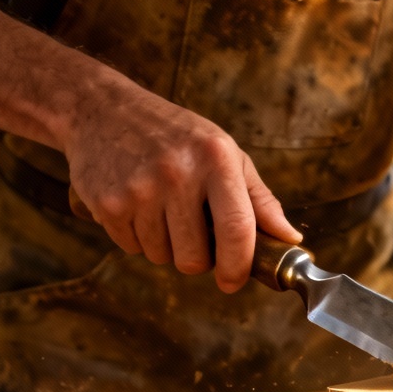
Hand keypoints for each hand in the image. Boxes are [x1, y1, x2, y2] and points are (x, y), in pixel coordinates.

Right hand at [64, 79, 300, 292]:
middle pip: (196, 258)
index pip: (237, 230)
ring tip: (162, 210)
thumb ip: (259, 200)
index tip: (233, 281)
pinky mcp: (108, 203)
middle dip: (198, 259)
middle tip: (193, 233)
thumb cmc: (176, 136)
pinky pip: (133, 248)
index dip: (238, 266)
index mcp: (216, 159)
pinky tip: (138, 206)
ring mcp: (139, 189)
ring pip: (163, 257)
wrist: (103, 110)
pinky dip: (139, 238)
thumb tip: (289, 238)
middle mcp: (178, 173)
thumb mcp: (225, 154)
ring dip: (167, 247)